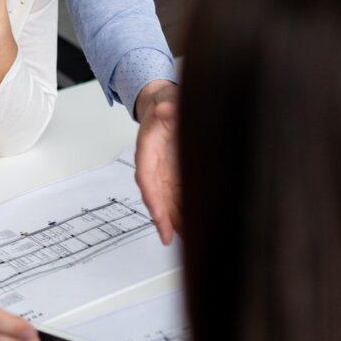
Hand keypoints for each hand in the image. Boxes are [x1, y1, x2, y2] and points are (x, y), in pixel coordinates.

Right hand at [134, 79, 180, 244]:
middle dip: (161, 218)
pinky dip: (183, 215)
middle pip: (155, 196)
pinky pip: (177, 199)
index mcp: (148, 148)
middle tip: (169, 237)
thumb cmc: (166, 103)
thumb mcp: (169, 99)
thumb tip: (167, 108)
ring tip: (186, 241)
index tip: (156, 214)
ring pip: (166, 202)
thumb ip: (169, 104)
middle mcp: (154, 166)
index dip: (151, 196)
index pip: (146, 176)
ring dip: (173, 222)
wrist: (166, 105)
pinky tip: (194, 230)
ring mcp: (164, 174)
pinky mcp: (175, 178)